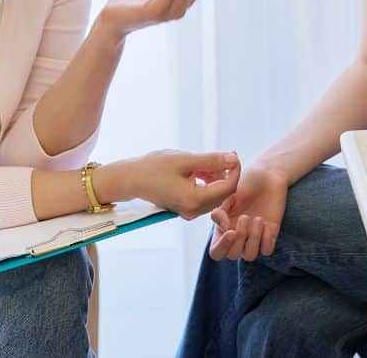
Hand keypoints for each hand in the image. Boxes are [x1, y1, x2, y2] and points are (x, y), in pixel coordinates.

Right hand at [117, 150, 240, 219]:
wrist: (131, 178)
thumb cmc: (154, 167)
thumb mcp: (185, 160)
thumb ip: (211, 160)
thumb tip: (234, 158)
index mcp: (194, 200)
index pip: (228, 188)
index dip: (235, 170)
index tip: (234, 154)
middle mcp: (194, 211)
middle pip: (224, 193)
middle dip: (226, 173)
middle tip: (223, 154)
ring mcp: (189, 212)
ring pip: (215, 195)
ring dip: (217, 177)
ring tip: (207, 161)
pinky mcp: (185, 208)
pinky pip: (205, 197)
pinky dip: (208, 183)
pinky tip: (201, 170)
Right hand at [208, 164, 287, 261]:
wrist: (267, 176)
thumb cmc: (246, 183)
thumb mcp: (229, 194)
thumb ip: (221, 212)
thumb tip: (224, 229)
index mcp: (224, 228)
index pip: (216, 251)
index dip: (221, 247)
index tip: (231, 231)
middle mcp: (237, 236)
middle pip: (233, 255)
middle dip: (240, 239)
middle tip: (246, 217)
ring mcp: (254, 236)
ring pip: (250, 256)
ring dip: (254, 239)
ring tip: (258, 219)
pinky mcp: (270, 234)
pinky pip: (267, 251)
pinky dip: (266, 240)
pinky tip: (267, 223)